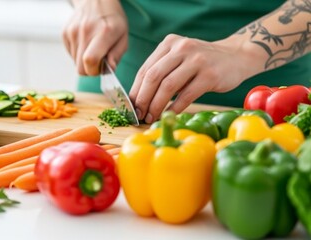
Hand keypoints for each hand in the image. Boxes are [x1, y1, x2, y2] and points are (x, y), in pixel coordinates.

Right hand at [63, 0, 127, 75]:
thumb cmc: (112, 20)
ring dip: (84, 60)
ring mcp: (72, 31)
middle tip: (98, 60)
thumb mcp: (123, 36)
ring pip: (75, 62)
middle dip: (89, 70)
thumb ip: (117, 55)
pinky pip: (70, 54)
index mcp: (104, 32)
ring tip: (92, 47)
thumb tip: (109, 69)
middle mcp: (86, 31)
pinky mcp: (65, 33)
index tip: (101, 68)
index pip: (90, 60)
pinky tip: (85, 42)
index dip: (95, 71)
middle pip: (80, 68)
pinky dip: (78, 53)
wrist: (95, 0)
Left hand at [129, 34, 263, 123]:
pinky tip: (168, 115)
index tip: (131, 106)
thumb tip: (139, 99)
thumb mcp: (180, 58)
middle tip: (139, 114)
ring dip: (156, 105)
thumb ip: (162, 71)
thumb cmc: (202, 63)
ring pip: (167, 86)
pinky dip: (174, 108)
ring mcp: (196, 60)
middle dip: (143, 99)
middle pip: (153, 77)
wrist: (236, 56)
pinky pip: (186, 95)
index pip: (145, 69)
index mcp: (169, 44)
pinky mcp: (210, 75)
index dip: (136, 90)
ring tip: (151, 117)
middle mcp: (181, 48)